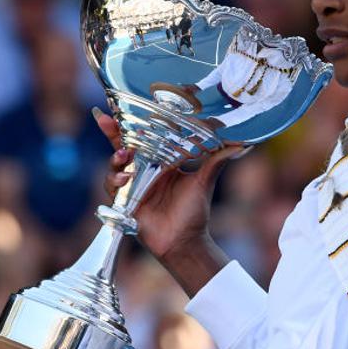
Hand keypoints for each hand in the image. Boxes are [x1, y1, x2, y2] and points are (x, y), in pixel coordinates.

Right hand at [95, 108, 239, 260]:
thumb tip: (243, 145)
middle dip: (111, 131)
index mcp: (161, 162)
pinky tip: (124, 180)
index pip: (143, 137)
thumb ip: (218, 161)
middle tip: (104, 119)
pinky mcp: (124, 202)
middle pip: (122, 146)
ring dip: (115, 158)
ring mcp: (132, 186)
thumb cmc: (194, 212)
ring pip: (114, 165)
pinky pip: (112, 187)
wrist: (185, 242)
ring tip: (124, 155)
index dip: (131, 123)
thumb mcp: (205, 181)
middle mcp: (144, 171)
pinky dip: (115, 181)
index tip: (121, 106)